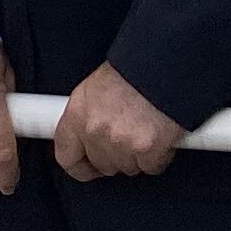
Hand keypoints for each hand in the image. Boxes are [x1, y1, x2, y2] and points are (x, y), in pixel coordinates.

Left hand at [52, 63, 185, 182]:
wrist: (165, 63)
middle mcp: (95, 131)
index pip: (66, 155)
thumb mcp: (98, 86)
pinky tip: (161, 135)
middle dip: (116, 155)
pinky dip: (159, 155)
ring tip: (146, 128)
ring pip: (128, 167)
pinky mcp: (148, 150)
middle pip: (102, 164)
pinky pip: (152, 166)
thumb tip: (90, 133)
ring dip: (138, 155)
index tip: (88, 165)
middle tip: (128, 136)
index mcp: (78, 113)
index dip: (79, 165)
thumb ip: (89, 115)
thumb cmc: (134, 68)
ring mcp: (121, 143)